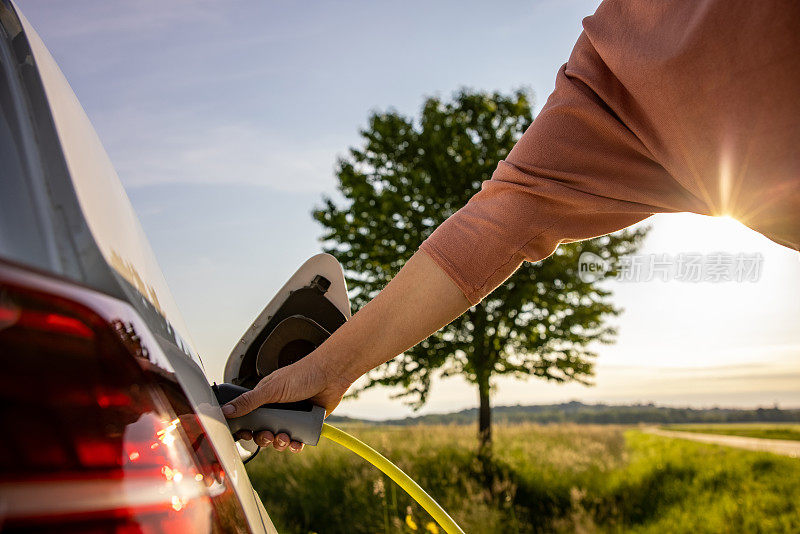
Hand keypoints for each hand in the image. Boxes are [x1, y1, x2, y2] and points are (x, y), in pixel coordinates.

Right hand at [222, 351, 352, 452]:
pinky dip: (295, 445)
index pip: (248, 418)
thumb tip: (226, 410)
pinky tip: (296, 443)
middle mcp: (276, 408)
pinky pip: (297, 441)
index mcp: (264, 398)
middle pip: (262, 432)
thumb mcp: (271, 389)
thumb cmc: (303, 374)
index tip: (246, 434)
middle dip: (264, 438)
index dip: (246, 429)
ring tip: (285, 438)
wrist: (332, 375)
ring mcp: (291, 417)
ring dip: (280, 443)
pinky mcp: (305, 424)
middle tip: (269, 435)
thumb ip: (249, 401)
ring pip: (279, 439)